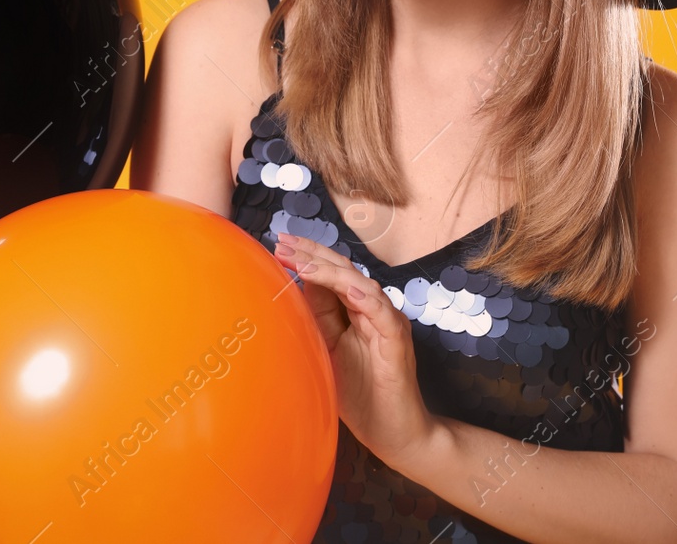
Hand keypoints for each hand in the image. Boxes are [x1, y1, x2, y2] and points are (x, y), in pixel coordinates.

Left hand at [274, 231, 434, 467]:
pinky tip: (347, 289)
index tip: (279, 245)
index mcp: (355, 311)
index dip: (307, 257)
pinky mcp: (397, 343)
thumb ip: (315, 321)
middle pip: (344, 271)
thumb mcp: (327, 351)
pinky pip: (383, 314)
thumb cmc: (361, 394)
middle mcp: (373, 310)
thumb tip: (288, 291)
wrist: (396, 433)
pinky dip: (365, 298)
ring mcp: (387, 324)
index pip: (331, 274)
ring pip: (361, 285)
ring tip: (304, 263)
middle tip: (284, 243)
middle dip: (313, 254)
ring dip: (331, 271)